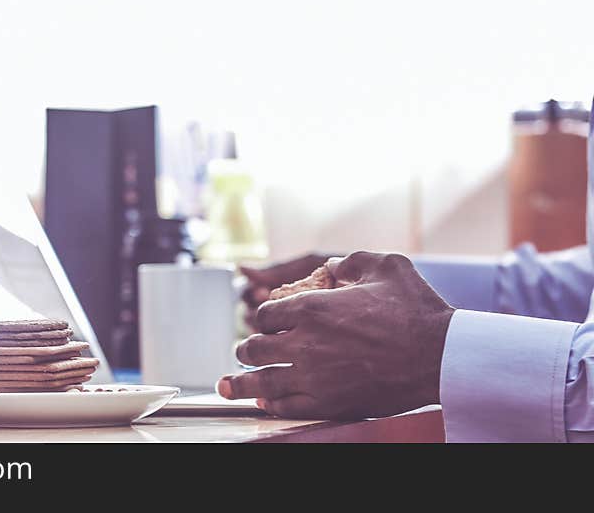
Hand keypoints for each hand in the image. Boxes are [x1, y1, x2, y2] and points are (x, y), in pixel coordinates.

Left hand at [219, 251, 454, 419]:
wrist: (441, 355)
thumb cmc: (416, 309)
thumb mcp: (384, 265)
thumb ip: (350, 261)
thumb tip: (332, 268)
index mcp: (313, 308)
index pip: (265, 316)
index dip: (262, 318)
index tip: (266, 323)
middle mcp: (305, 343)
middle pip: (255, 349)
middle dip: (247, 349)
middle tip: (244, 351)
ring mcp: (314, 377)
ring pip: (262, 383)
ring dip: (242, 383)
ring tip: (229, 385)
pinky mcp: (329, 403)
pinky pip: (287, 408)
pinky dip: (271, 406)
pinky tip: (264, 405)